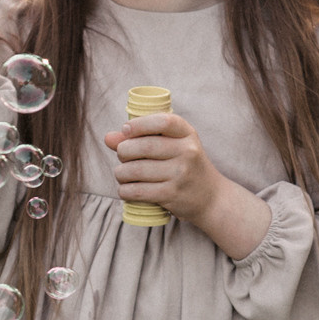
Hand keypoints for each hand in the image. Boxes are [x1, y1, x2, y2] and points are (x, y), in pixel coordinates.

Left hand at [104, 113, 271, 259]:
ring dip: (121, 173)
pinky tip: (125, 189)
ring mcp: (180, 174)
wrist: (211, 198)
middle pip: (144, 146)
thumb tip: (108, 138)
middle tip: (122, 156)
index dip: (139, 124)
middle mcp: (187, 152)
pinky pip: (138, 191)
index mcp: (188, 134)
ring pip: (136, 170)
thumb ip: (142, 138)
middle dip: (124, 151)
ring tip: (122, 174)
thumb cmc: (185, 167)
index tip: (125, 130)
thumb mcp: (173, 146)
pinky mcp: (172, 195)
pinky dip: (125, 190)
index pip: (163, 122)